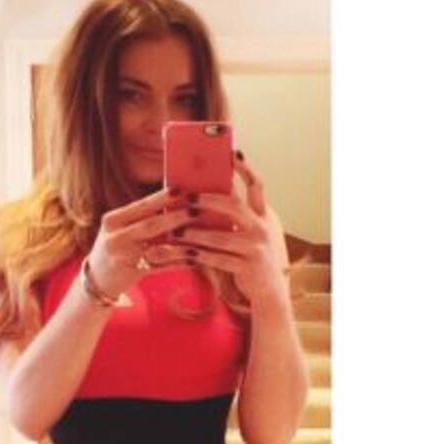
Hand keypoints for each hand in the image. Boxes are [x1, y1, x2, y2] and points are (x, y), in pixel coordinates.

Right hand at [86, 187, 199, 297]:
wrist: (97, 278)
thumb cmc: (115, 245)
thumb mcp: (119, 227)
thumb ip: (140, 215)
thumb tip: (174, 197)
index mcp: (111, 220)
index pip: (140, 206)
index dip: (162, 198)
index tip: (182, 189)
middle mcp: (115, 238)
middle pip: (151, 225)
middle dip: (176, 217)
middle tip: (197, 210)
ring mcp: (123, 257)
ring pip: (158, 248)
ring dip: (182, 244)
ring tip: (201, 237)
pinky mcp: (132, 273)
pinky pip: (162, 267)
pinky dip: (179, 263)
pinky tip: (195, 258)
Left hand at [161, 151, 287, 302]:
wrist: (268, 291)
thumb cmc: (248, 255)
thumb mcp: (246, 232)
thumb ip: (231, 215)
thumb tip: (199, 195)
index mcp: (263, 214)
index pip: (256, 185)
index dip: (244, 168)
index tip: (231, 152)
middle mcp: (263, 227)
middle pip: (234, 206)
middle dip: (208, 199)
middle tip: (187, 196)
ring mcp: (257, 248)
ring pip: (221, 236)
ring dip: (195, 233)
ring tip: (175, 230)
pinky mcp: (248, 267)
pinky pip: (217, 258)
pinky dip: (197, 255)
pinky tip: (182, 252)